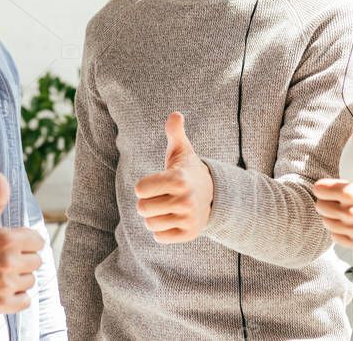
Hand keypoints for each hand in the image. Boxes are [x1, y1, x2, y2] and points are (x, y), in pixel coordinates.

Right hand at [0, 173, 44, 312]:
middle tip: (4, 259)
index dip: (27, 242)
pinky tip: (3, 287)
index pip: (38, 242)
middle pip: (37, 261)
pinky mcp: (1, 304)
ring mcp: (6, 285)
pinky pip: (25, 301)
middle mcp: (9, 263)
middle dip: (23, 259)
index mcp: (8, 240)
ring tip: (0, 273)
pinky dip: (17, 297)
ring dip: (19, 278)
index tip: (12, 244)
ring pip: (30, 281)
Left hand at [134, 112, 213, 243]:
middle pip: (142, 209)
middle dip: (148, 203)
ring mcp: (188, 219)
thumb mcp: (181, 150)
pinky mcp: (189, 234)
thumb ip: (175, 131)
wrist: (212, 194)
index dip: (144, 186)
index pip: (140, 189)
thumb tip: (176, 115)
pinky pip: (159, 237)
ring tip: (167, 208)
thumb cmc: (187, 170)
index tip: (156, 184)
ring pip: (149, 224)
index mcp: (178, 179)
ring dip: (154, 217)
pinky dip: (162, 231)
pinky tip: (173, 220)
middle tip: (162, 197)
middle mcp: (185, 200)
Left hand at [312, 128, 352, 249]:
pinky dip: (340, 232)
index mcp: (350, 192)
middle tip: (339, 200)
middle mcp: (351, 212)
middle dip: (326, 202)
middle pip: (320, 207)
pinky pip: (336, 238)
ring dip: (332, 218)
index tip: (332, 188)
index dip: (324, 188)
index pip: (318, 190)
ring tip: (345, 211)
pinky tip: (350, 223)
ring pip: (326, 223)